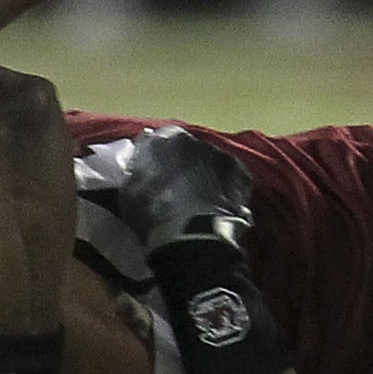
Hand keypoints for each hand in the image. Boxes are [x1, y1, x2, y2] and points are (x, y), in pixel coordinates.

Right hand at [114, 127, 255, 253]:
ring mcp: (223, 156)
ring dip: (205, 175)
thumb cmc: (155, 212)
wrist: (194, 235)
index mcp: (168, 138)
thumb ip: (134, 172)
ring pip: (211, 163)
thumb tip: (139, 162)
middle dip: (183, 165)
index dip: (157, 158)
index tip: (153, 174)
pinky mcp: (243, 176)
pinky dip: (225, 188)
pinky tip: (217, 204)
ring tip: (199, 200)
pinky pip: (230, 178)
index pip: (160, 140)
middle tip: (177, 188)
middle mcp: (198, 139)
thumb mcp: (130, 193)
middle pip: (189, 150)